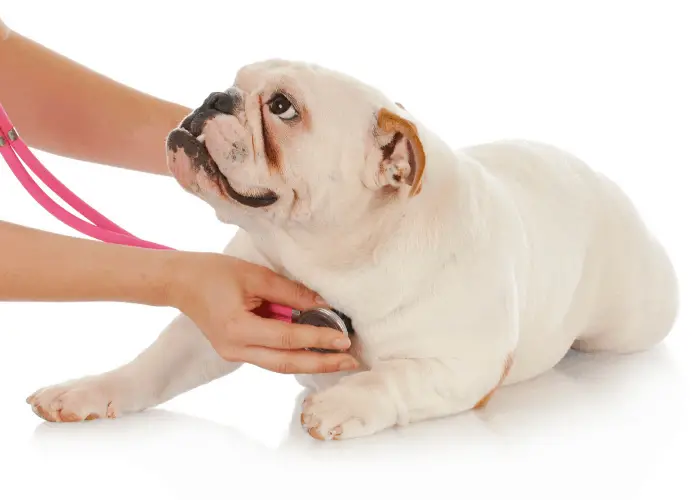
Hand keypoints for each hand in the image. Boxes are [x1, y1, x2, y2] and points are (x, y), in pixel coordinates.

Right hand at [167, 252, 359, 373]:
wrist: (180, 282)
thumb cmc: (214, 272)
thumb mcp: (255, 276)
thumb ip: (290, 292)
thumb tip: (324, 304)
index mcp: (238, 329)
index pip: (288, 338)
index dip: (318, 339)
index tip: (344, 339)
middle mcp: (235, 349)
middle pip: (286, 363)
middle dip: (321, 363)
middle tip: (351, 361)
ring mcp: (234, 354)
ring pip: (279, 365)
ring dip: (310, 363)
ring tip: (339, 361)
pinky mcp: (236, 351)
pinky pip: (271, 357)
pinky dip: (294, 356)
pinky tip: (315, 353)